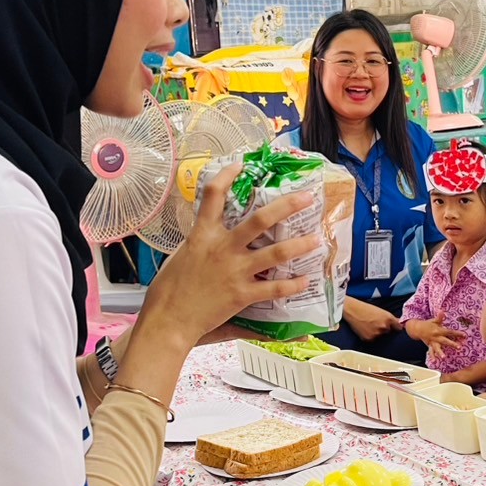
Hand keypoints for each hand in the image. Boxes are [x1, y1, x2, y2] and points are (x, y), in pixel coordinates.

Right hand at [138, 168, 316, 348]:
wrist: (168, 320)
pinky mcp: (242, 294)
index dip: (227, 175)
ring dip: (300, 245)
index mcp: (202, 234)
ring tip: (317, 239)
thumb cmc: (168, 289)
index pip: (213, 195)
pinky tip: (305, 280)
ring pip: (276, 253)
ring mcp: (235, 271)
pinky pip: (275, 288)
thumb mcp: (180, 254)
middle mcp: (223, 248)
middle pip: (261, 220)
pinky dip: (292, 285)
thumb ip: (200, 240)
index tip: (240, 165)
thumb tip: (210, 229)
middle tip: (307, 197)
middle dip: (287, 205)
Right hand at [344, 297, 402, 340]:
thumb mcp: (380, 311)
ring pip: (380, 336)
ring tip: (369, 325)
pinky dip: (370, 336)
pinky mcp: (369, 339)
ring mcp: (377, 334)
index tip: (395, 328)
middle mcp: (384, 327)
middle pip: (388, 332)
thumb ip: (391, 318)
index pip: (398, 328)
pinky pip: (372, 339)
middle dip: (385, 329)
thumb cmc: (365, 308)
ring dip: (377, 333)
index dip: (396, 328)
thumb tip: (399, 323)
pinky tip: (365, 329)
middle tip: (375, 323)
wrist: (352, 310)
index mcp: (388, 318)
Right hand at [413, 316, 466, 359]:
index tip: (464, 335)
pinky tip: (435, 361)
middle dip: (452, 344)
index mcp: (438, 330)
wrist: (417, 329)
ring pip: (437, 348)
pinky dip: (433, 356)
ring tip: (444, 357)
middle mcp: (436, 337)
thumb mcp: (434, 320)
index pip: (450, 332)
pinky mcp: (429, 345)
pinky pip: (431, 352)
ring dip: (440, 353)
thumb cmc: (427, 324)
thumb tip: (442, 311)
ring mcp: (432, 342)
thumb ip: (439, 317)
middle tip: (459, 347)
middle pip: (445, 341)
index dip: (457, 333)